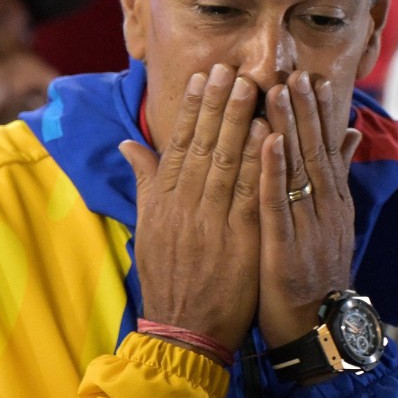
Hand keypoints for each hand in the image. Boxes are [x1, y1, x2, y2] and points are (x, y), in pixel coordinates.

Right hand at [121, 64, 267, 353]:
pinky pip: (249, 193)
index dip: (193, 108)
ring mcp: (211, 221)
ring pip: (226, 162)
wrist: (183, 330)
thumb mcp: (148, 227)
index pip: (179, 143)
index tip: (204, 77)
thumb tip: (129, 144)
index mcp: (164, 199)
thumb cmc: (167, 277)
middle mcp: (185, 204)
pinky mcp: (238, 239)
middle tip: (231, 68)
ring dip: (239, 122)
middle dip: (218, 103)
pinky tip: (268, 134)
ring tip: (251, 87)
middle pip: (204, 144)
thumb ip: (145, 181)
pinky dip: (258, 163)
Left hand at [257, 71, 362, 346]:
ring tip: (280, 91)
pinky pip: (277, 202)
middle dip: (304, 109)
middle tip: (295, 71)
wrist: (318, 328)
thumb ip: (338, 174)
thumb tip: (351, 132)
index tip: (311, 76)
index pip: (325, 147)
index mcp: (332, 200)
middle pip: (313, 150)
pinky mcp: (286, 246)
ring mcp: (307, 226)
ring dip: (289, 127)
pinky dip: (272, 170)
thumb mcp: (333, 220)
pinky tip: (266, 141)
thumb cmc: (316, 271)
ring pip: (297, 168)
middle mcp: (324, 208)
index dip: (318, 112)